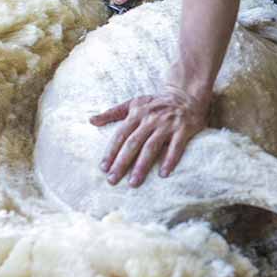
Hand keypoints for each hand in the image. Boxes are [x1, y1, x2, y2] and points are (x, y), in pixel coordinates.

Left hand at [90, 85, 208, 187]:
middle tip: (113, 180)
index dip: (111, 152)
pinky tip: (163, 174)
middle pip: (133, 143)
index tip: (103, 168)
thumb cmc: (156, 103)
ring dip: (142, 166)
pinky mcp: (184, 129)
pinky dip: (170, 160)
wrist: (186, 94)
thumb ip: (113, 113)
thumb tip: (91, 121)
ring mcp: (167, 124)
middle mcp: (151, 119)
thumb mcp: (134, 103)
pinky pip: (176, 147)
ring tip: (134, 182)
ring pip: (152, 147)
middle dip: (122, 163)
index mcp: (137, 113)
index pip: (121, 135)